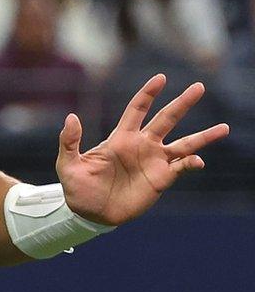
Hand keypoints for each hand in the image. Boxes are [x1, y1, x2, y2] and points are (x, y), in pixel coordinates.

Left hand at [55, 74, 228, 225]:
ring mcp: (154, 162)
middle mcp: (141, 145)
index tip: (161, 78)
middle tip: (199, 87)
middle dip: (182, 103)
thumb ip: (69, 141)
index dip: (148, 94)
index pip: (137, 109)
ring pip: (183, 144)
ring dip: (203, 136)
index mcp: (120, 138)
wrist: (90, 214)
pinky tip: (197, 161)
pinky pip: (181, 168)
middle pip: (166, 119)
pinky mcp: (161, 179)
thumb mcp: (67, 164)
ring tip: (224, 128)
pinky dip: (191, 163)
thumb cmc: (77, 187)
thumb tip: (71, 116)